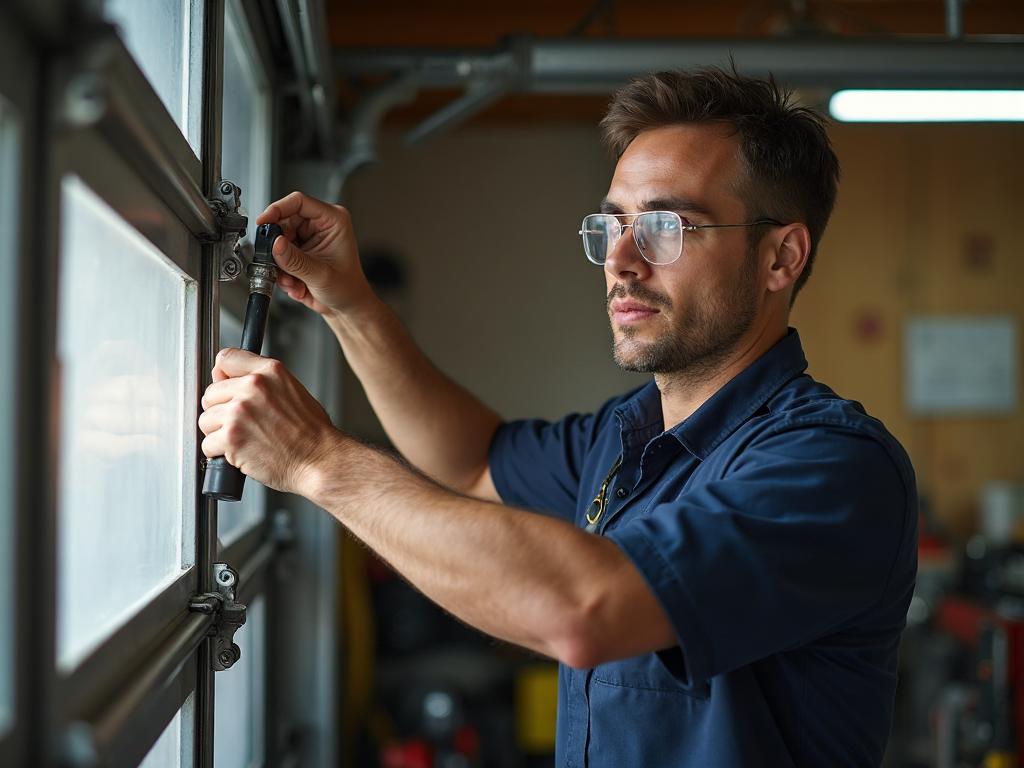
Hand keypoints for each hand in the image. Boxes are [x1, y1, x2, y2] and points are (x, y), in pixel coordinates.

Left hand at [199, 347, 340, 493]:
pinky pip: (207, 444)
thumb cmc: (312, 433)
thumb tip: (223, 376)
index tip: (226, 389)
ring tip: (245, 439)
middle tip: (244, 424)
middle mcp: (253, 387)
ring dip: (219, 433)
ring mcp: (239, 411)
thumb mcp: (292, 391)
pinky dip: (219, 453)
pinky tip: (240, 453)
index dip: (223, 377)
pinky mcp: (231, 436)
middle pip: (211, 393)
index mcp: (270, 371)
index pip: (226, 359)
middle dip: (221, 411)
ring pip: (206, 420)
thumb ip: (260, 380)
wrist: (320, 460)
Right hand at [256, 191, 374, 317]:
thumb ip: (296, 260)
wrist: (346, 307)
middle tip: (278, 264)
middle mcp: (319, 225)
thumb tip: (275, 244)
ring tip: (292, 281)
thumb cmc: (347, 288)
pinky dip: (281, 272)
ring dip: (280, 263)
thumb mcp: (321, 275)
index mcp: (333, 220)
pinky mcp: (298, 251)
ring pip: (277, 241)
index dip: (277, 209)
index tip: (263, 222)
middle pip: (283, 222)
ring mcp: (307, 238)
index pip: (299, 202)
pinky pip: (278, 255)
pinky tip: (295, 284)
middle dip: (277, 247)